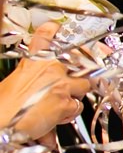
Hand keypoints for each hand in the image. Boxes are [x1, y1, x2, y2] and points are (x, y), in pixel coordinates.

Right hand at [0, 22, 94, 144]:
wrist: (1, 124)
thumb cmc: (5, 107)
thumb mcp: (16, 82)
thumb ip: (33, 75)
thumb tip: (42, 77)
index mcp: (34, 61)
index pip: (47, 36)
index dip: (55, 31)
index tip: (56, 28)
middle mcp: (50, 69)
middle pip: (81, 60)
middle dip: (80, 71)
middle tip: (70, 82)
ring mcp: (61, 85)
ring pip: (84, 85)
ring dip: (76, 94)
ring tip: (58, 104)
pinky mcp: (66, 103)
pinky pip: (78, 106)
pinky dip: (69, 114)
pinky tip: (55, 118)